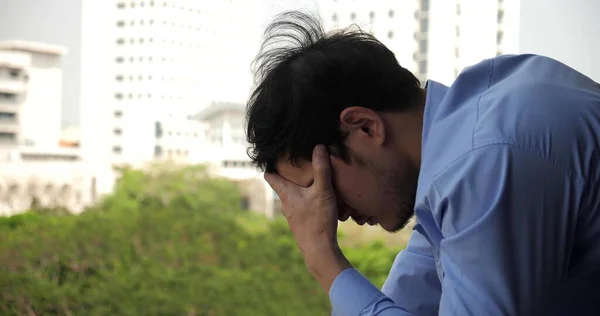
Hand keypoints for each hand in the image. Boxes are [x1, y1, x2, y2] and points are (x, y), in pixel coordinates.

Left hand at [264, 144, 351, 291]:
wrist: (318, 250)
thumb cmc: (318, 219)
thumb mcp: (322, 191)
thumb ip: (321, 169)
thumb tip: (318, 146)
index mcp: (286, 193)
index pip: (270, 176)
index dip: (271, 165)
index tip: (275, 156)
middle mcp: (285, 204)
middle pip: (282, 186)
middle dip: (288, 176)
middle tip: (298, 164)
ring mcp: (292, 216)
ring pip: (292, 198)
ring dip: (299, 190)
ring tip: (310, 181)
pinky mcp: (300, 225)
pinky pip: (300, 208)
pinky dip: (306, 202)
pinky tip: (318, 202)